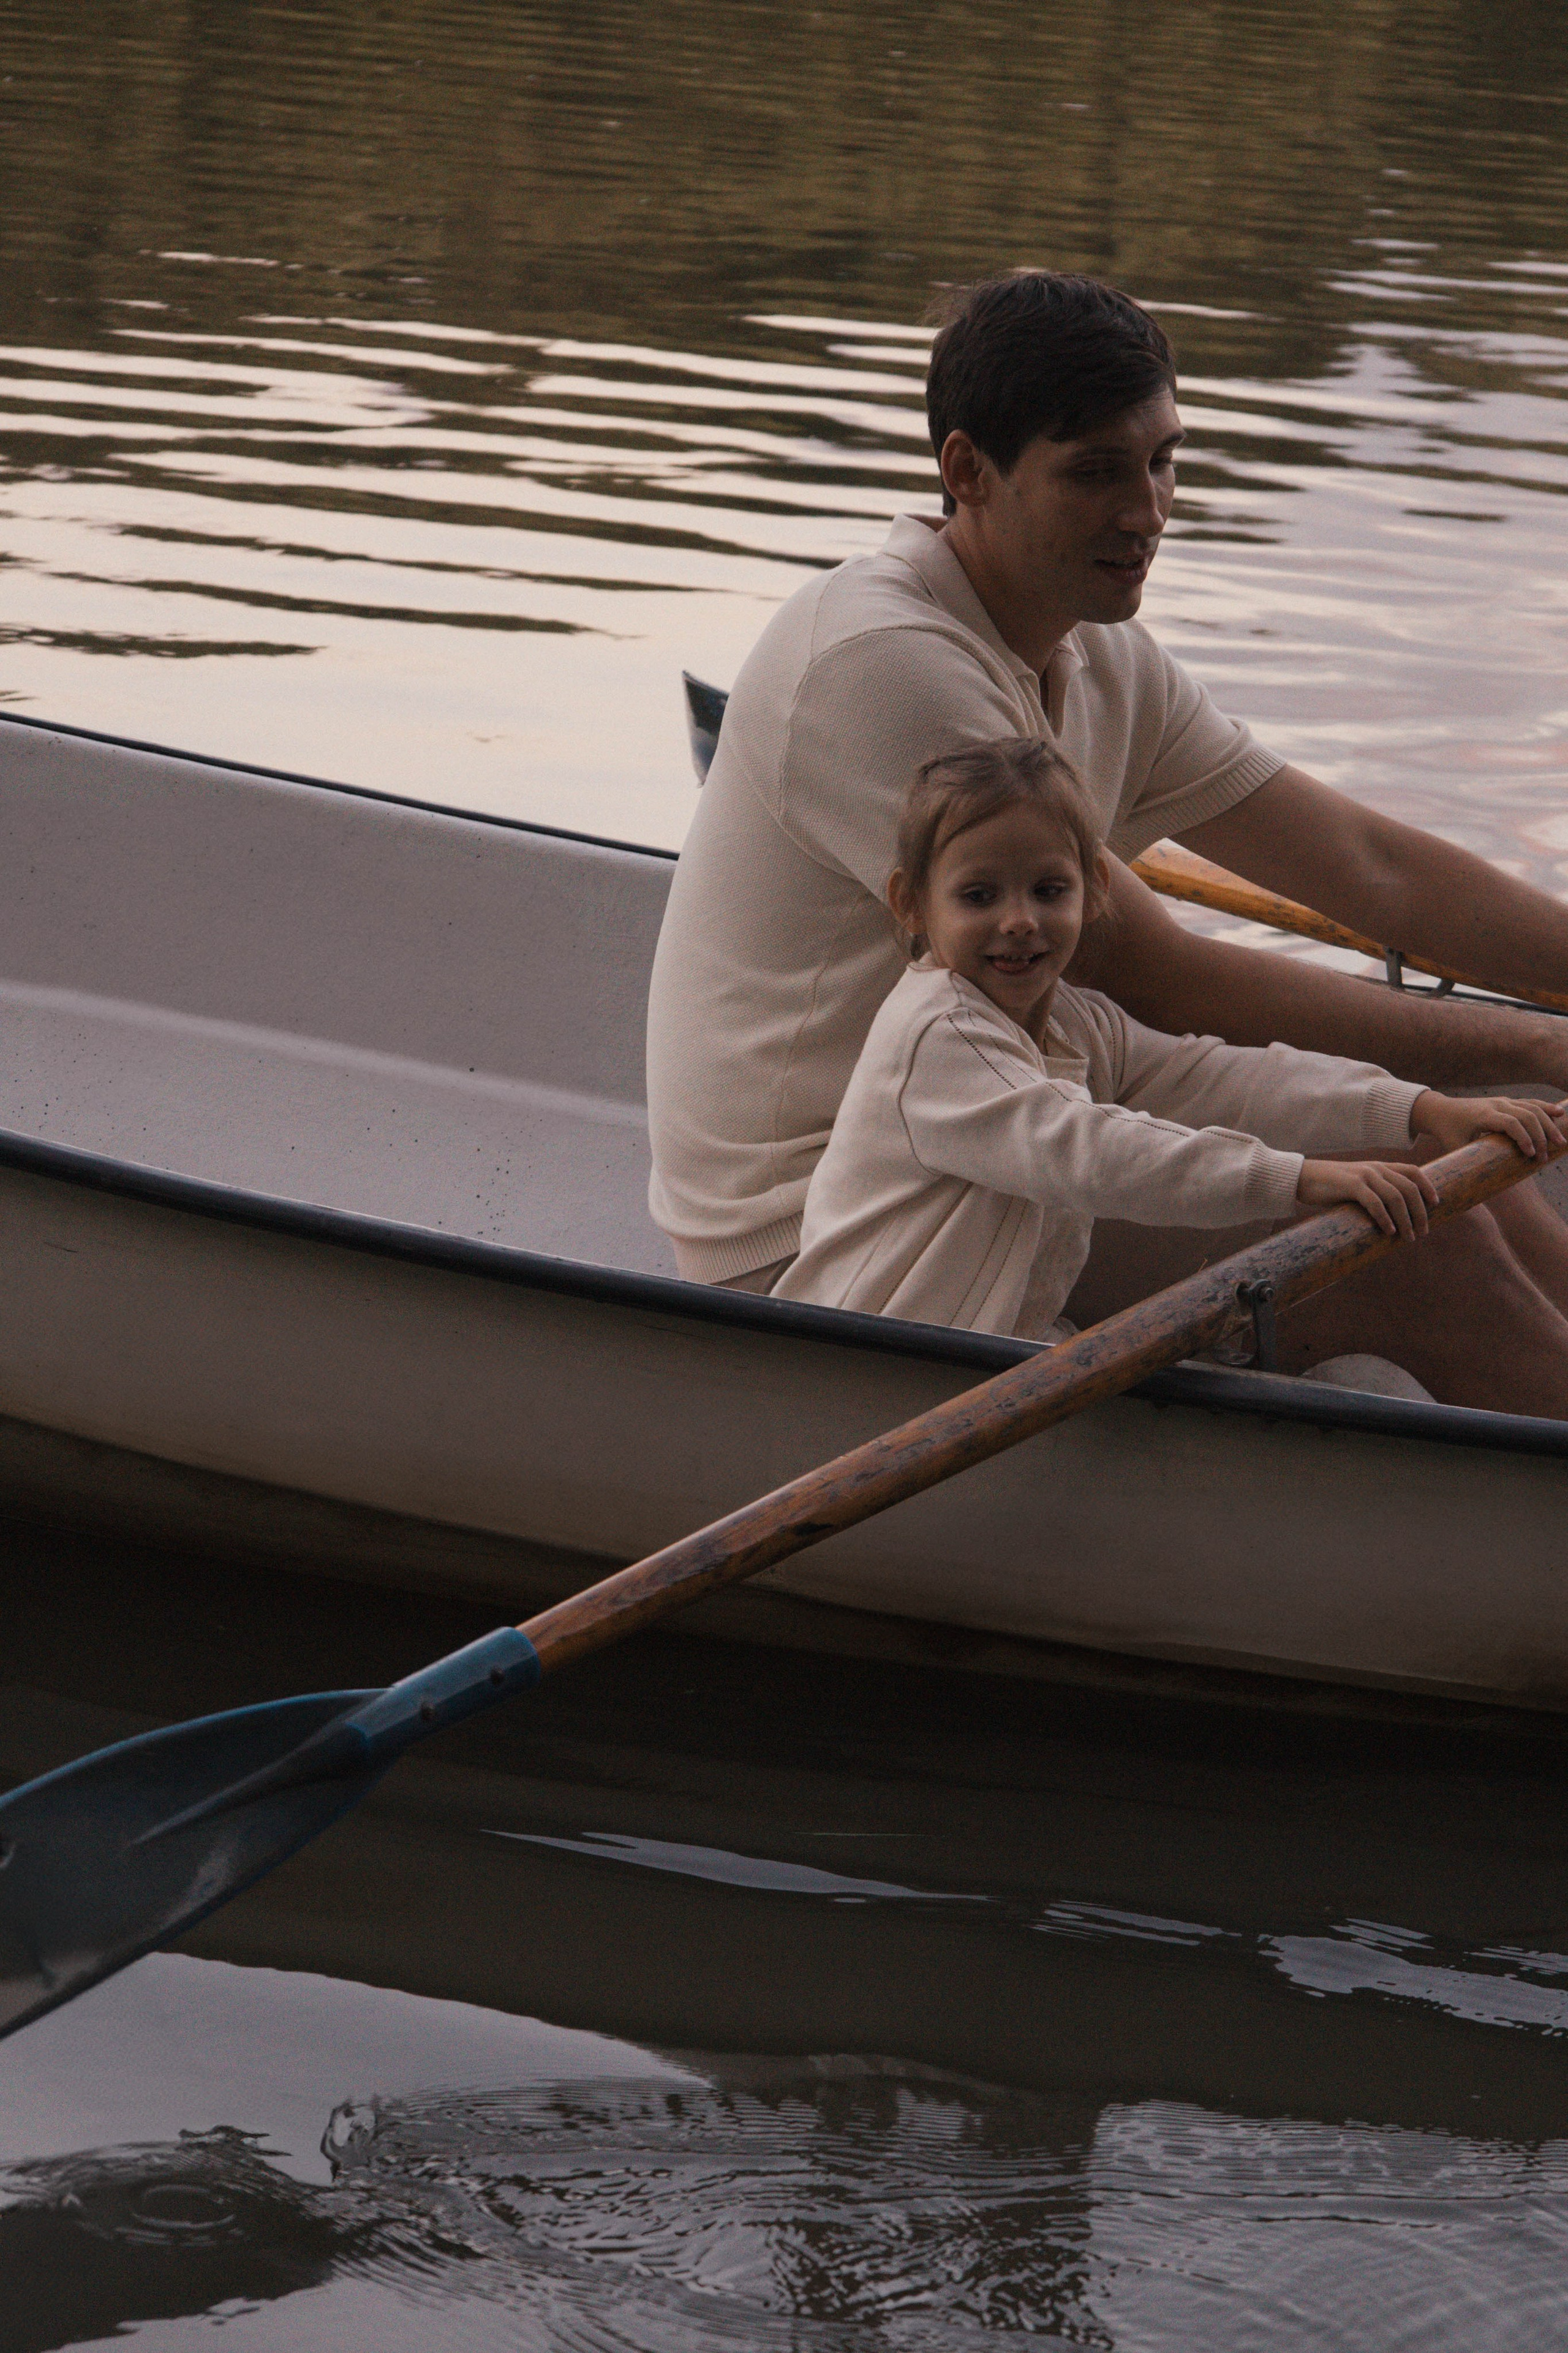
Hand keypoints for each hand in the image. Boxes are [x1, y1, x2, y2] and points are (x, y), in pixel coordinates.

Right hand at [1296, 1158, 1437, 1239]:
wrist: (1303, 1178)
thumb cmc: (1330, 1187)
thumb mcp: (1358, 1185)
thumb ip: (1375, 1192)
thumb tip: (1392, 1215)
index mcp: (1379, 1166)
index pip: (1413, 1171)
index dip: (1428, 1186)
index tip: (1436, 1204)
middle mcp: (1375, 1168)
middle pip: (1409, 1188)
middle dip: (1421, 1211)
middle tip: (1424, 1231)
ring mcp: (1364, 1175)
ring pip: (1396, 1196)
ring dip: (1406, 1219)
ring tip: (1409, 1237)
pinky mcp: (1351, 1184)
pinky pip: (1375, 1202)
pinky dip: (1385, 1218)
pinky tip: (1389, 1231)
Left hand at [1411, 1090, 1567, 1161]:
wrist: (1440, 1110)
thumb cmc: (1447, 1132)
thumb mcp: (1455, 1147)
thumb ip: (1469, 1162)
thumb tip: (1478, 1187)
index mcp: (1483, 1115)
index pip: (1510, 1123)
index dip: (1523, 1137)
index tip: (1530, 1155)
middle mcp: (1496, 1105)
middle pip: (1526, 1115)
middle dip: (1541, 1135)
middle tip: (1546, 1156)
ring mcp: (1503, 1101)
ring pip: (1532, 1107)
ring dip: (1549, 1123)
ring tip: (1561, 1141)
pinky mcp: (1507, 1102)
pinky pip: (1530, 1103)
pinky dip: (1546, 1107)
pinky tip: (1560, 1113)